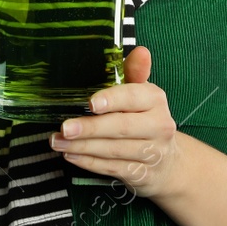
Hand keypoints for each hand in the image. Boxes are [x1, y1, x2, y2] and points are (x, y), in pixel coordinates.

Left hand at [48, 47, 184, 197]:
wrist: (168, 162)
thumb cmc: (145, 118)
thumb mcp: (141, 93)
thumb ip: (135, 72)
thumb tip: (140, 51)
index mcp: (155, 100)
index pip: (134, 97)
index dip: (112, 99)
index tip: (91, 102)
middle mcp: (159, 126)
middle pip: (122, 127)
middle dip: (90, 128)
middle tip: (64, 127)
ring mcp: (152, 153)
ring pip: (114, 151)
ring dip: (83, 147)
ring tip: (58, 141)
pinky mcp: (142, 174)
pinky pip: (112, 168)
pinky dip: (90, 163)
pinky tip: (71, 155)